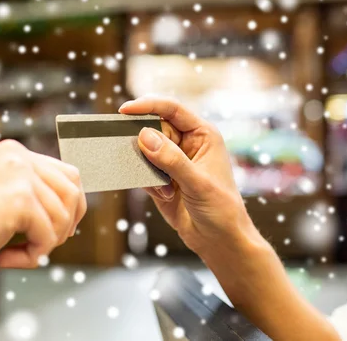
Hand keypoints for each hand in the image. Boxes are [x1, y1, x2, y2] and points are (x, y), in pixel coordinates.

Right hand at [0, 140, 86, 287]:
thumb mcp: (1, 199)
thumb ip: (33, 193)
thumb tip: (77, 205)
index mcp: (13, 151)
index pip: (70, 175)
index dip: (71, 208)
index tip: (52, 233)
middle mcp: (17, 156)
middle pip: (74, 192)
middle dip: (65, 226)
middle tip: (38, 247)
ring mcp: (18, 175)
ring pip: (64, 217)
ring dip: (46, 244)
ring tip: (17, 254)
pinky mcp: (18, 200)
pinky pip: (50, 236)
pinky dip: (34, 256)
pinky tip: (4, 259)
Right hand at [119, 97, 265, 259]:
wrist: (219, 241)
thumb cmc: (222, 209)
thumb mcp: (198, 183)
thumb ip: (171, 159)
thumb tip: (144, 136)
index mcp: (202, 134)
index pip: (172, 109)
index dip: (148, 105)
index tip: (125, 110)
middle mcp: (187, 143)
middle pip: (153, 128)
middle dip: (144, 144)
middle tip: (142, 160)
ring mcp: (173, 161)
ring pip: (145, 150)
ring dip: (147, 167)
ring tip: (166, 187)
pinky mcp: (161, 177)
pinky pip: (142, 170)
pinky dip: (147, 182)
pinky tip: (167, 196)